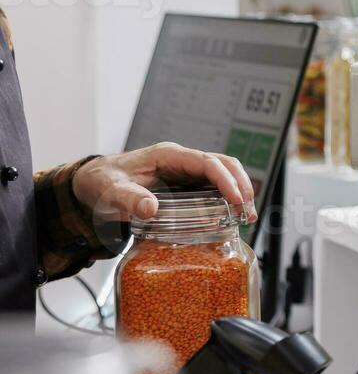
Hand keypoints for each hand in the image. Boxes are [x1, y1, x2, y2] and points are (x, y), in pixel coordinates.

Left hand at [72, 143, 255, 222]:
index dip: (226, 180)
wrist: (93, 183)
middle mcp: (182, 160)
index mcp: (168, 155)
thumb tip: (151, 208)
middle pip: (224, 164)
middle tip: (247, 212)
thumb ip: (129, 199)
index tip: (237, 200)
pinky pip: (213, 188)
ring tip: (246, 217)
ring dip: (239, 192)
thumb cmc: (102, 182)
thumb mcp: (110, 191)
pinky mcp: (185, 184)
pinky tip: (231, 217)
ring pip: (223, 174)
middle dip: (242, 186)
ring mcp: (185, 171)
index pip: (207, 162)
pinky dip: (227, 200)